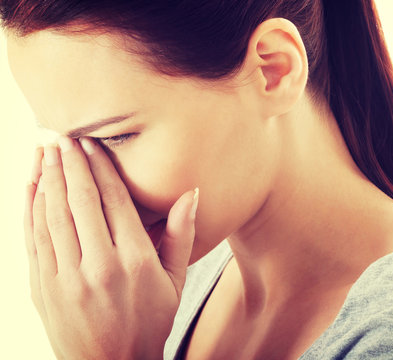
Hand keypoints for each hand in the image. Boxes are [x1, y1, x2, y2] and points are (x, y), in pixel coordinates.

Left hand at [24, 136, 198, 359]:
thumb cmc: (149, 322)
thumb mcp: (175, 281)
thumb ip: (181, 235)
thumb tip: (191, 194)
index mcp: (135, 261)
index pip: (113, 200)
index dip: (100, 167)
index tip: (92, 143)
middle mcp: (99, 266)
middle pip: (79, 200)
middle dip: (70, 163)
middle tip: (64, 135)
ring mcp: (66, 278)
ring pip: (52, 214)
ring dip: (48, 178)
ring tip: (46, 150)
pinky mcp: (43, 288)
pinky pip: (34, 238)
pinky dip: (30, 207)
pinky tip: (33, 185)